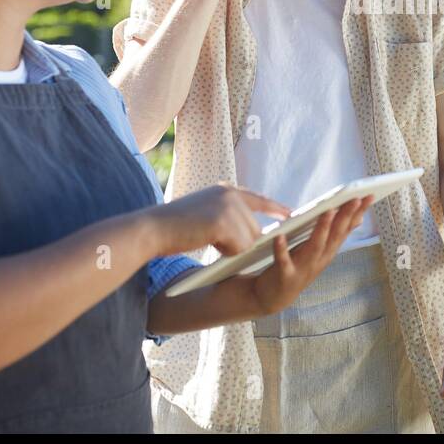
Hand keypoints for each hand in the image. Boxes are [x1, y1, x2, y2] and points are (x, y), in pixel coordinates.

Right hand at [151, 183, 290, 257]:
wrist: (152, 229)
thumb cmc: (175, 227)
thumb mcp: (205, 214)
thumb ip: (228, 217)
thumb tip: (253, 235)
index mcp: (226, 190)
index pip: (258, 199)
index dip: (275, 208)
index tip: (290, 215)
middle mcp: (230, 194)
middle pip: (254, 229)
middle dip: (241, 243)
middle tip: (216, 240)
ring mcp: (228, 207)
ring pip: (248, 241)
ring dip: (231, 249)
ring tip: (207, 238)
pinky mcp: (224, 223)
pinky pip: (239, 248)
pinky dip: (225, 253)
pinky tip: (207, 241)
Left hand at [248, 196, 372, 314]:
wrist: (274, 298)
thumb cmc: (297, 268)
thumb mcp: (320, 252)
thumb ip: (336, 236)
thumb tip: (357, 218)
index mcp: (328, 251)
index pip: (346, 229)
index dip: (358, 213)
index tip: (368, 196)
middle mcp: (320, 259)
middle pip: (335, 236)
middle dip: (346, 216)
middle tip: (356, 198)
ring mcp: (303, 268)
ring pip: (315, 246)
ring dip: (323, 229)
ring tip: (328, 211)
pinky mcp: (285, 275)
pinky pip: (283, 260)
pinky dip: (281, 249)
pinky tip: (279, 236)